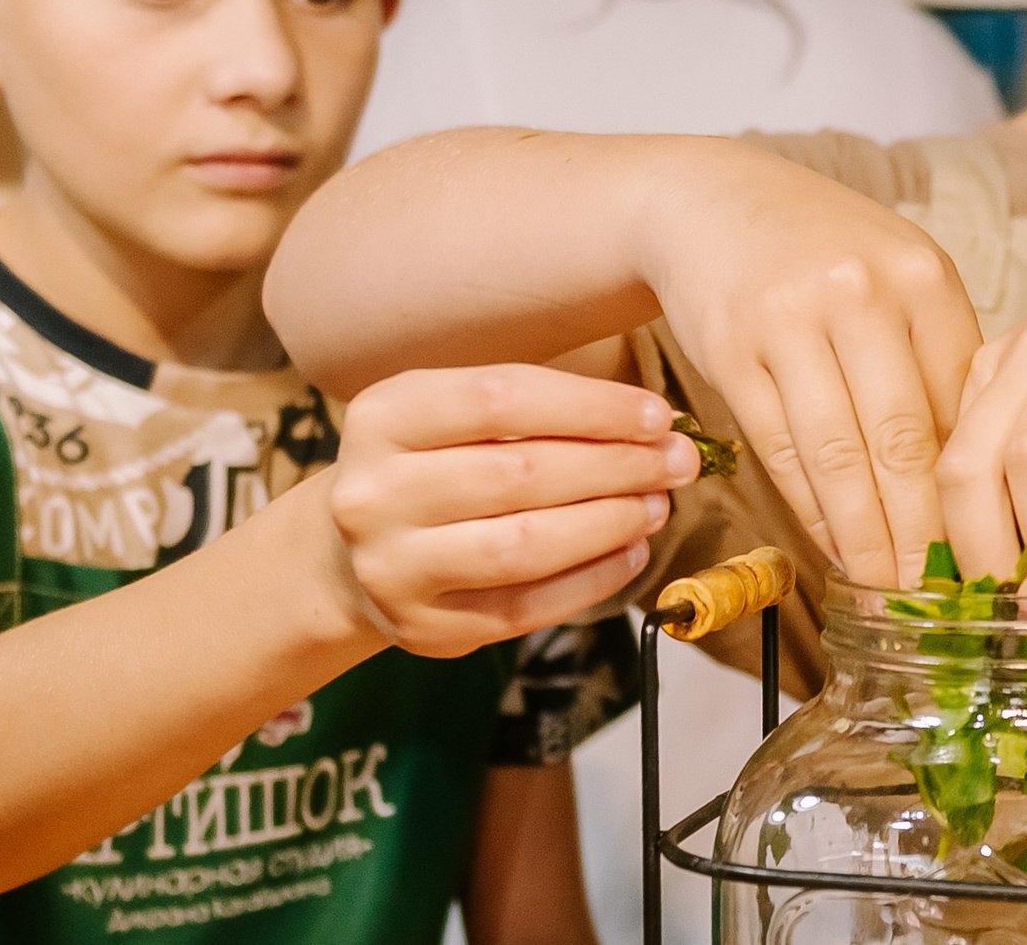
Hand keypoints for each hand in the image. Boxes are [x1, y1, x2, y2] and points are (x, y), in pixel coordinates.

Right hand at [329, 364, 698, 655]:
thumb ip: (532, 409)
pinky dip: (592, 579)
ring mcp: (393, 568)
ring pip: (525, 545)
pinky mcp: (423, 628)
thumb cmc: (429, 468)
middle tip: (676, 461)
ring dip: (610, 522)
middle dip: (616, 465)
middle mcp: (373, 493)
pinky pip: (526, 608)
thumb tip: (652, 421)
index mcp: (383, 417)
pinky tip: (632, 552)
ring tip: (657, 504)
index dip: (590, 406)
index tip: (657, 413)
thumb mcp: (450, 416)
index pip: (501, 398)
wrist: (351, 557)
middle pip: (520, 474)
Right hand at [635, 141, 981, 589]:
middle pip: (904, 441)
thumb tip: (979, 477)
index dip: (979, 488)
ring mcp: (791, 321)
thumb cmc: (825, 253)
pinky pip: (780, 450)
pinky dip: (810, 510)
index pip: (962, 405)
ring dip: (865, 538)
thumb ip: (937, 358)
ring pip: (839, 456)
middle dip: (925, 533)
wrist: (713, 202)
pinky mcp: (732, 350)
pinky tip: (832, 549)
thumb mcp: (898, 277)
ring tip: (888, 592)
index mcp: (923, 277)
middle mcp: (862, 294)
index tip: (995, 549)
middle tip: (946, 599)